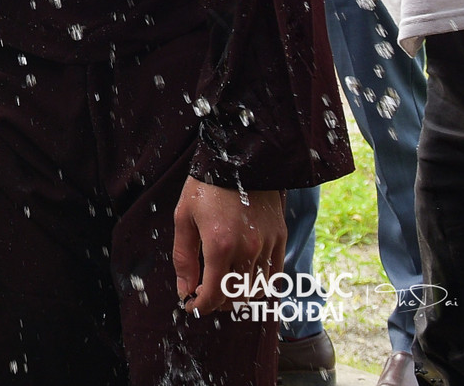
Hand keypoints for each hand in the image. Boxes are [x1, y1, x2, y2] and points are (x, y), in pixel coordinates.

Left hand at [174, 178, 283, 311]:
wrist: (239, 158)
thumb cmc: (205, 187)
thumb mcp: (184, 218)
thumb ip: (184, 258)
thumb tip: (185, 290)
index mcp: (220, 245)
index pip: (215, 294)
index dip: (202, 306)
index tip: (192, 306)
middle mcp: (247, 250)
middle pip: (236, 296)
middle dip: (218, 303)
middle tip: (204, 295)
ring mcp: (267, 245)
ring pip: (257, 289)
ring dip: (238, 296)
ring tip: (222, 287)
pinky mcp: (279, 238)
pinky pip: (274, 275)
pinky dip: (260, 285)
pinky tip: (244, 278)